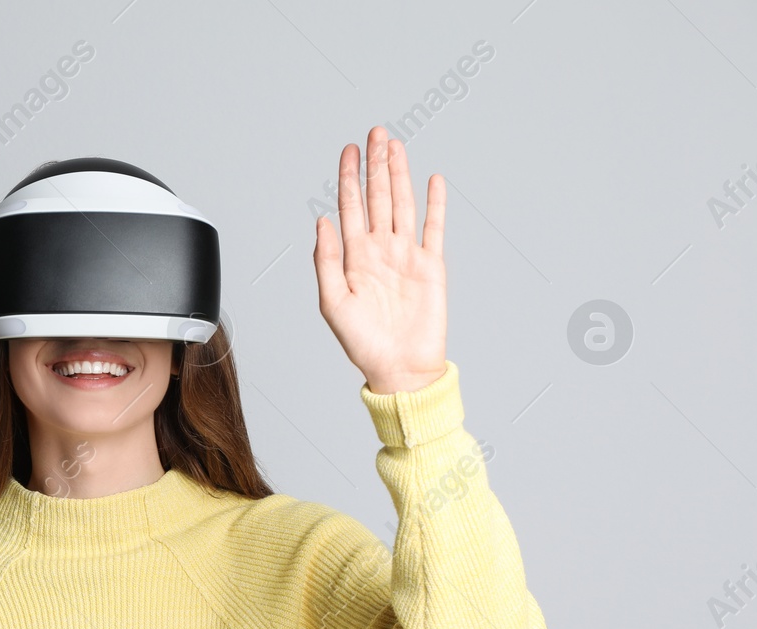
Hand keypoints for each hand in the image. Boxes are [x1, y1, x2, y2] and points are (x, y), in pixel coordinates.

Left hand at [313, 126, 448, 394]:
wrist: (399, 368)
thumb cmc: (362, 343)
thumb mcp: (332, 302)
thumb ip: (326, 261)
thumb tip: (322, 221)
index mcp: (354, 257)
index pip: (350, 207)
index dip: (349, 177)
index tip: (349, 149)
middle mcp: (380, 251)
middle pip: (378, 197)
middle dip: (375, 165)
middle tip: (375, 132)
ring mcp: (406, 255)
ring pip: (403, 205)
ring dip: (400, 174)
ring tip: (395, 145)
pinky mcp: (431, 266)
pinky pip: (433, 228)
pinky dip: (434, 204)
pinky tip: (432, 180)